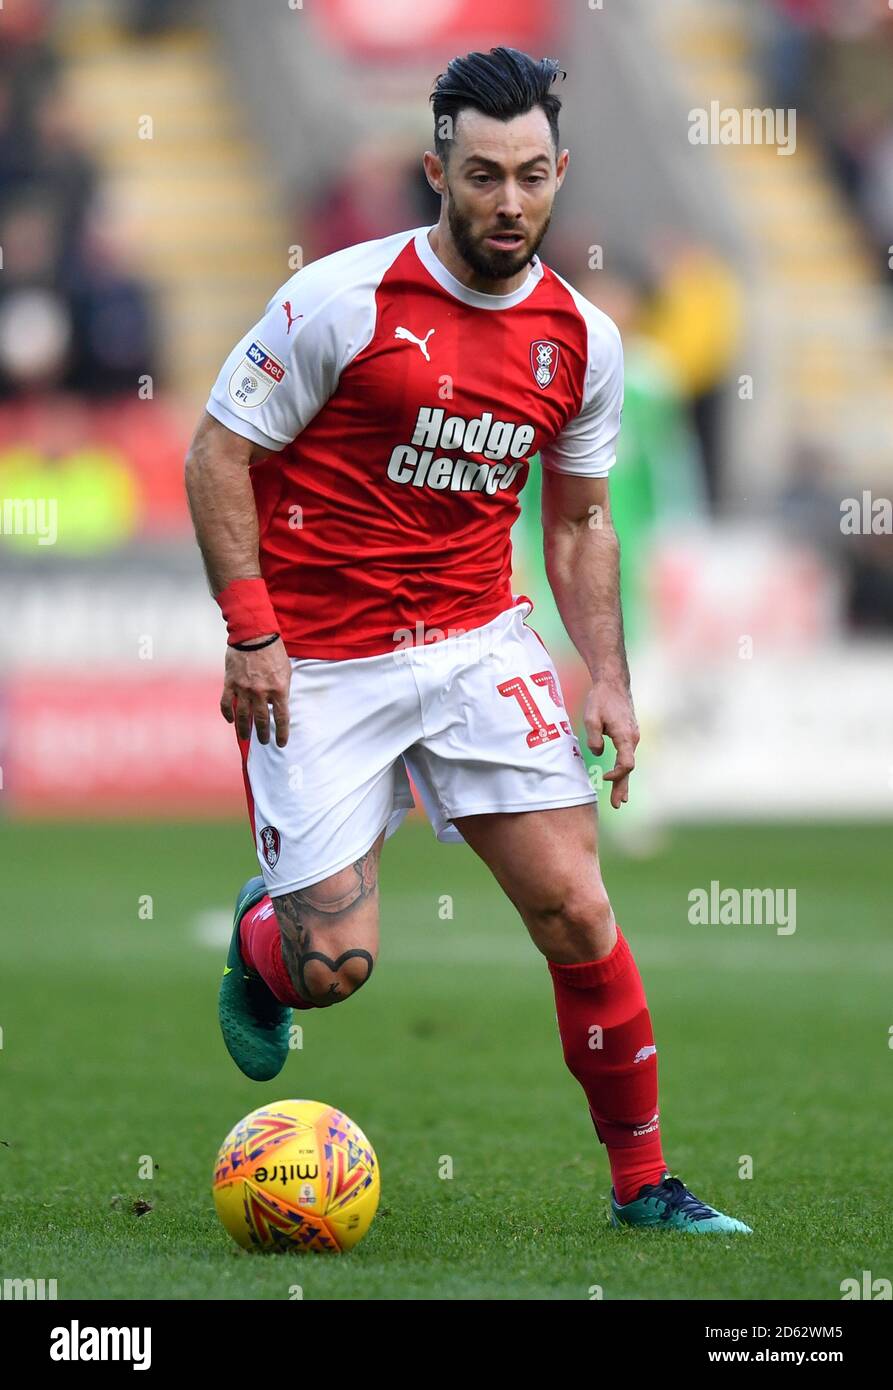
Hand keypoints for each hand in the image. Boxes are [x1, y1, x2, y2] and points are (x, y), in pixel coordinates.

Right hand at [220, 635, 291, 746]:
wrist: (254, 634)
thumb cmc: (273, 651)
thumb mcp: (286, 671)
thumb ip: (282, 690)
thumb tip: (276, 705)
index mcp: (278, 689)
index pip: (281, 718)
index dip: (282, 733)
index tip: (281, 743)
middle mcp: (261, 692)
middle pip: (261, 720)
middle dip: (263, 734)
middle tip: (264, 742)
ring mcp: (244, 688)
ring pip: (242, 716)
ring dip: (244, 730)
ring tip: (246, 738)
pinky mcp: (230, 683)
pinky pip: (226, 704)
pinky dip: (227, 714)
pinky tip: (230, 720)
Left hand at [583, 680, 638, 808]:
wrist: (613, 683)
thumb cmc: (601, 699)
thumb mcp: (591, 717)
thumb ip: (593, 738)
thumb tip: (598, 753)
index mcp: (625, 736)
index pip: (626, 764)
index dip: (617, 775)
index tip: (604, 778)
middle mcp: (633, 738)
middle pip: (629, 768)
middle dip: (622, 787)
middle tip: (618, 804)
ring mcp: (632, 737)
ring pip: (629, 763)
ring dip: (623, 781)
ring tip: (620, 800)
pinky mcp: (629, 735)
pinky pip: (627, 756)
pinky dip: (624, 770)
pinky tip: (619, 779)